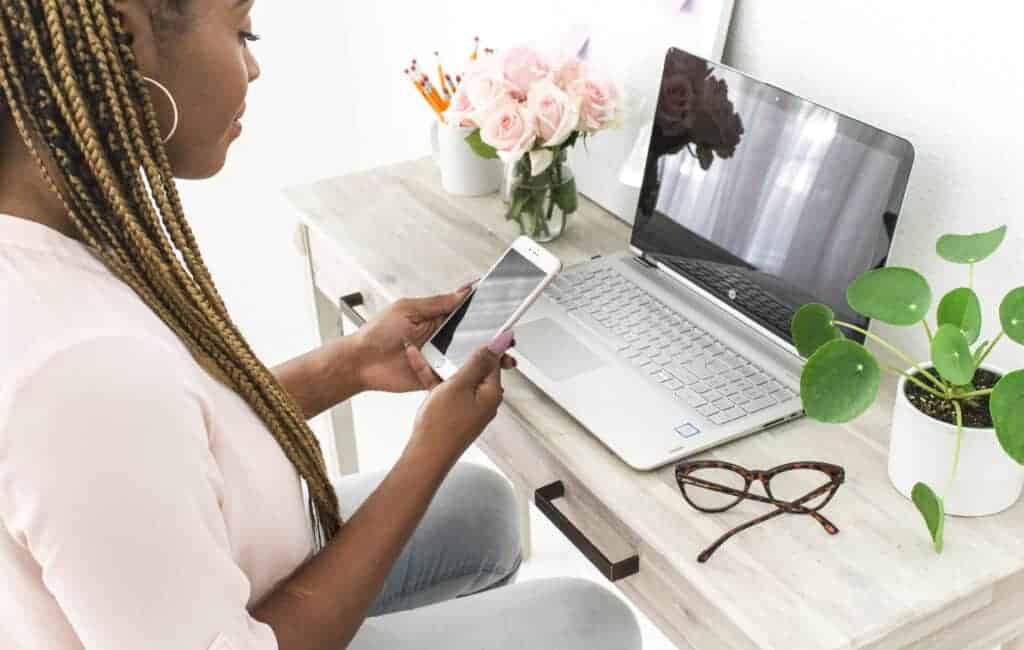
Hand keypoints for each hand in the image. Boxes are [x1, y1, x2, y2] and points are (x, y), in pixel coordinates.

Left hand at [352, 282, 515, 392]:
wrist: (361, 363)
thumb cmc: (377, 333)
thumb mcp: (408, 309)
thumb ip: (437, 304)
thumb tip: (462, 292)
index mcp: (435, 317)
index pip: (466, 310)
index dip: (485, 308)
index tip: (503, 305)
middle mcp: (440, 336)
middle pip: (474, 335)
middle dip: (494, 336)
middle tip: (509, 337)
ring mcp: (439, 357)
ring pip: (470, 357)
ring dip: (488, 358)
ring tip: (504, 359)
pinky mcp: (435, 376)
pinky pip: (457, 376)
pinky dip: (471, 376)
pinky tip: (485, 375)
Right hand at [403, 331, 514, 461]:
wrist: (425, 456)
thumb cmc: (442, 426)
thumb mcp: (460, 384)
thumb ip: (478, 362)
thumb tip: (499, 344)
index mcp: (491, 393)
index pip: (495, 362)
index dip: (487, 345)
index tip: (484, 329)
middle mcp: (483, 401)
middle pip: (476, 368)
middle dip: (460, 354)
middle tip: (450, 339)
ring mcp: (467, 407)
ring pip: (458, 378)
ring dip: (443, 364)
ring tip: (428, 350)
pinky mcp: (452, 413)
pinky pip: (445, 389)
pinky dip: (434, 377)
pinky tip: (420, 364)